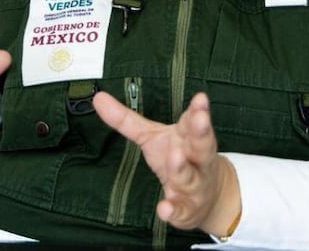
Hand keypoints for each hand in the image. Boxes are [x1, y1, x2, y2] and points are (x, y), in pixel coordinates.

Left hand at [93, 91, 240, 235]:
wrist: (209, 198)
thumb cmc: (179, 158)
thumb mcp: (152, 137)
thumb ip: (126, 119)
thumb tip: (99, 98)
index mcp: (189, 138)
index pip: (194, 121)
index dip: (197, 110)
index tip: (200, 98)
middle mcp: (197, 161)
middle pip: (202, 145)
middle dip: (201, 132)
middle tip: (199, 118)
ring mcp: (195, 185)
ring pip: (191, 177)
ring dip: (182, 168)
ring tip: (175, 157)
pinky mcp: (187, 209)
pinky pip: (181, 210)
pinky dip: (173, 210)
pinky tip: (164, 208)